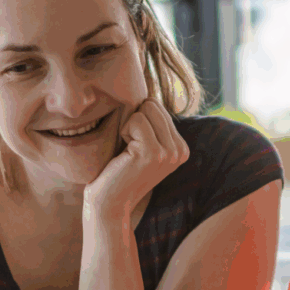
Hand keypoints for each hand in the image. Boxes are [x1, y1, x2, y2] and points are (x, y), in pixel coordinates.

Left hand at [82, 98, 189, 224]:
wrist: (108, 202)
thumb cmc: (117, 171)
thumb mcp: (141, 144)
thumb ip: (151, 122)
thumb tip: (146, 87)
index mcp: (181, 147)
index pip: (157, 106)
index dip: (137, 121)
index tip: (133, 147)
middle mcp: (180, 150)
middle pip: (153, 104)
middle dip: (134, 121)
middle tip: (128, 148)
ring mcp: (169, 152)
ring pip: (146, 109)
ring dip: (128, 127)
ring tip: (126, 152)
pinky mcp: (153, 152)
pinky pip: (136, 120)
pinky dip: (123, 133)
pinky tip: (123, 156)